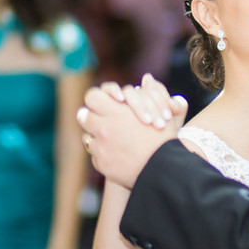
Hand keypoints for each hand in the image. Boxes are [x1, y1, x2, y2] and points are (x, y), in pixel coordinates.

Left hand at [78, 74, 187, 188]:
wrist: (163, 170)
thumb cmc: (165, 139)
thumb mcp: (161, 112)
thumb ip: (151, 94)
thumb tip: (147, 78)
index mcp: (117, 112)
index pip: (92, 97)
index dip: (97, 99)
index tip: (105, 103)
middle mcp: (104, 128)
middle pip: (83, 116)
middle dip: (90, 116)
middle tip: (100, 120)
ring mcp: (101, 147)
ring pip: (87, 137)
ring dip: (96, 136)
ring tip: (109, 140)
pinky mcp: (101, 163)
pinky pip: (95, 155)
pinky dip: (103, 155)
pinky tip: (116, 156)